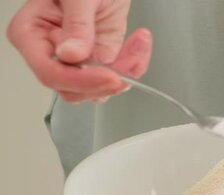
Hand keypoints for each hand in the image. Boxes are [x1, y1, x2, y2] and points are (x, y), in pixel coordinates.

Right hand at [6, 0, 152, 102]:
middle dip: (104, 82)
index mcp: (31, 34)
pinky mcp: (100, 59)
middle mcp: (51, 52)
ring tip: (139, 44)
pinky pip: (115, 77)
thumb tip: (71, 54)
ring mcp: (77, 59)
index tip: (109, 76)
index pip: (49, 72)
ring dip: (124, 74)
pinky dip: (133, 67)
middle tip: (129, 63)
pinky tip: (139, 44)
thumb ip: (76, 23)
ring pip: (96, 90)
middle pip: (72, 89)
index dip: (79, 81)